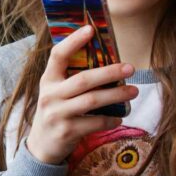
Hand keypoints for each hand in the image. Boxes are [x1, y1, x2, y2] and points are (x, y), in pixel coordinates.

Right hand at [26, 25, 138, 164]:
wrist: (42, 146)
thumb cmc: (56, 111)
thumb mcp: (56, 92)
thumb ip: (71, 78)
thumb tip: (106, 61)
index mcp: (48, 80)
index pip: (57, 55)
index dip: (73, 41)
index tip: (91, 29)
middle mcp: (50, 95)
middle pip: (83, 80)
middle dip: (109, 72)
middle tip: (130, 67)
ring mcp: (58, 114)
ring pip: (92, 101)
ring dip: (116, 95)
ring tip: (133, 91)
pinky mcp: (67, 132)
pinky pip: (95, 123)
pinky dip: (110, 120)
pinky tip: (119, 117)